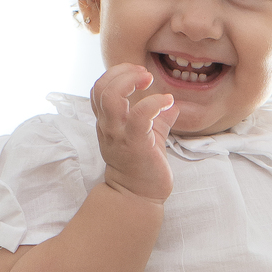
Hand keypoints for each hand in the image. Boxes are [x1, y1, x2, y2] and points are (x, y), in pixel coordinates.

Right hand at [91, 64, 178, 201]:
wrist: (138, 199)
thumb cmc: (143, 169)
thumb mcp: (150, 138)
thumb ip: (158, 119)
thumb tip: (173, 105)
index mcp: (108, 123)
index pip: (99, 89)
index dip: (115, 74)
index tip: (137, 73)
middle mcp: (109, 127)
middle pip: (102, 88)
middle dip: (122, 72)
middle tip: (144, 73)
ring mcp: (119, 136)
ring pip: (111, 97)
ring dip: (130, 81)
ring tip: (149, 79)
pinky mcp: (135, 145)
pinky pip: (140, 116)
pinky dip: (154, 103)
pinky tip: (167, 102)